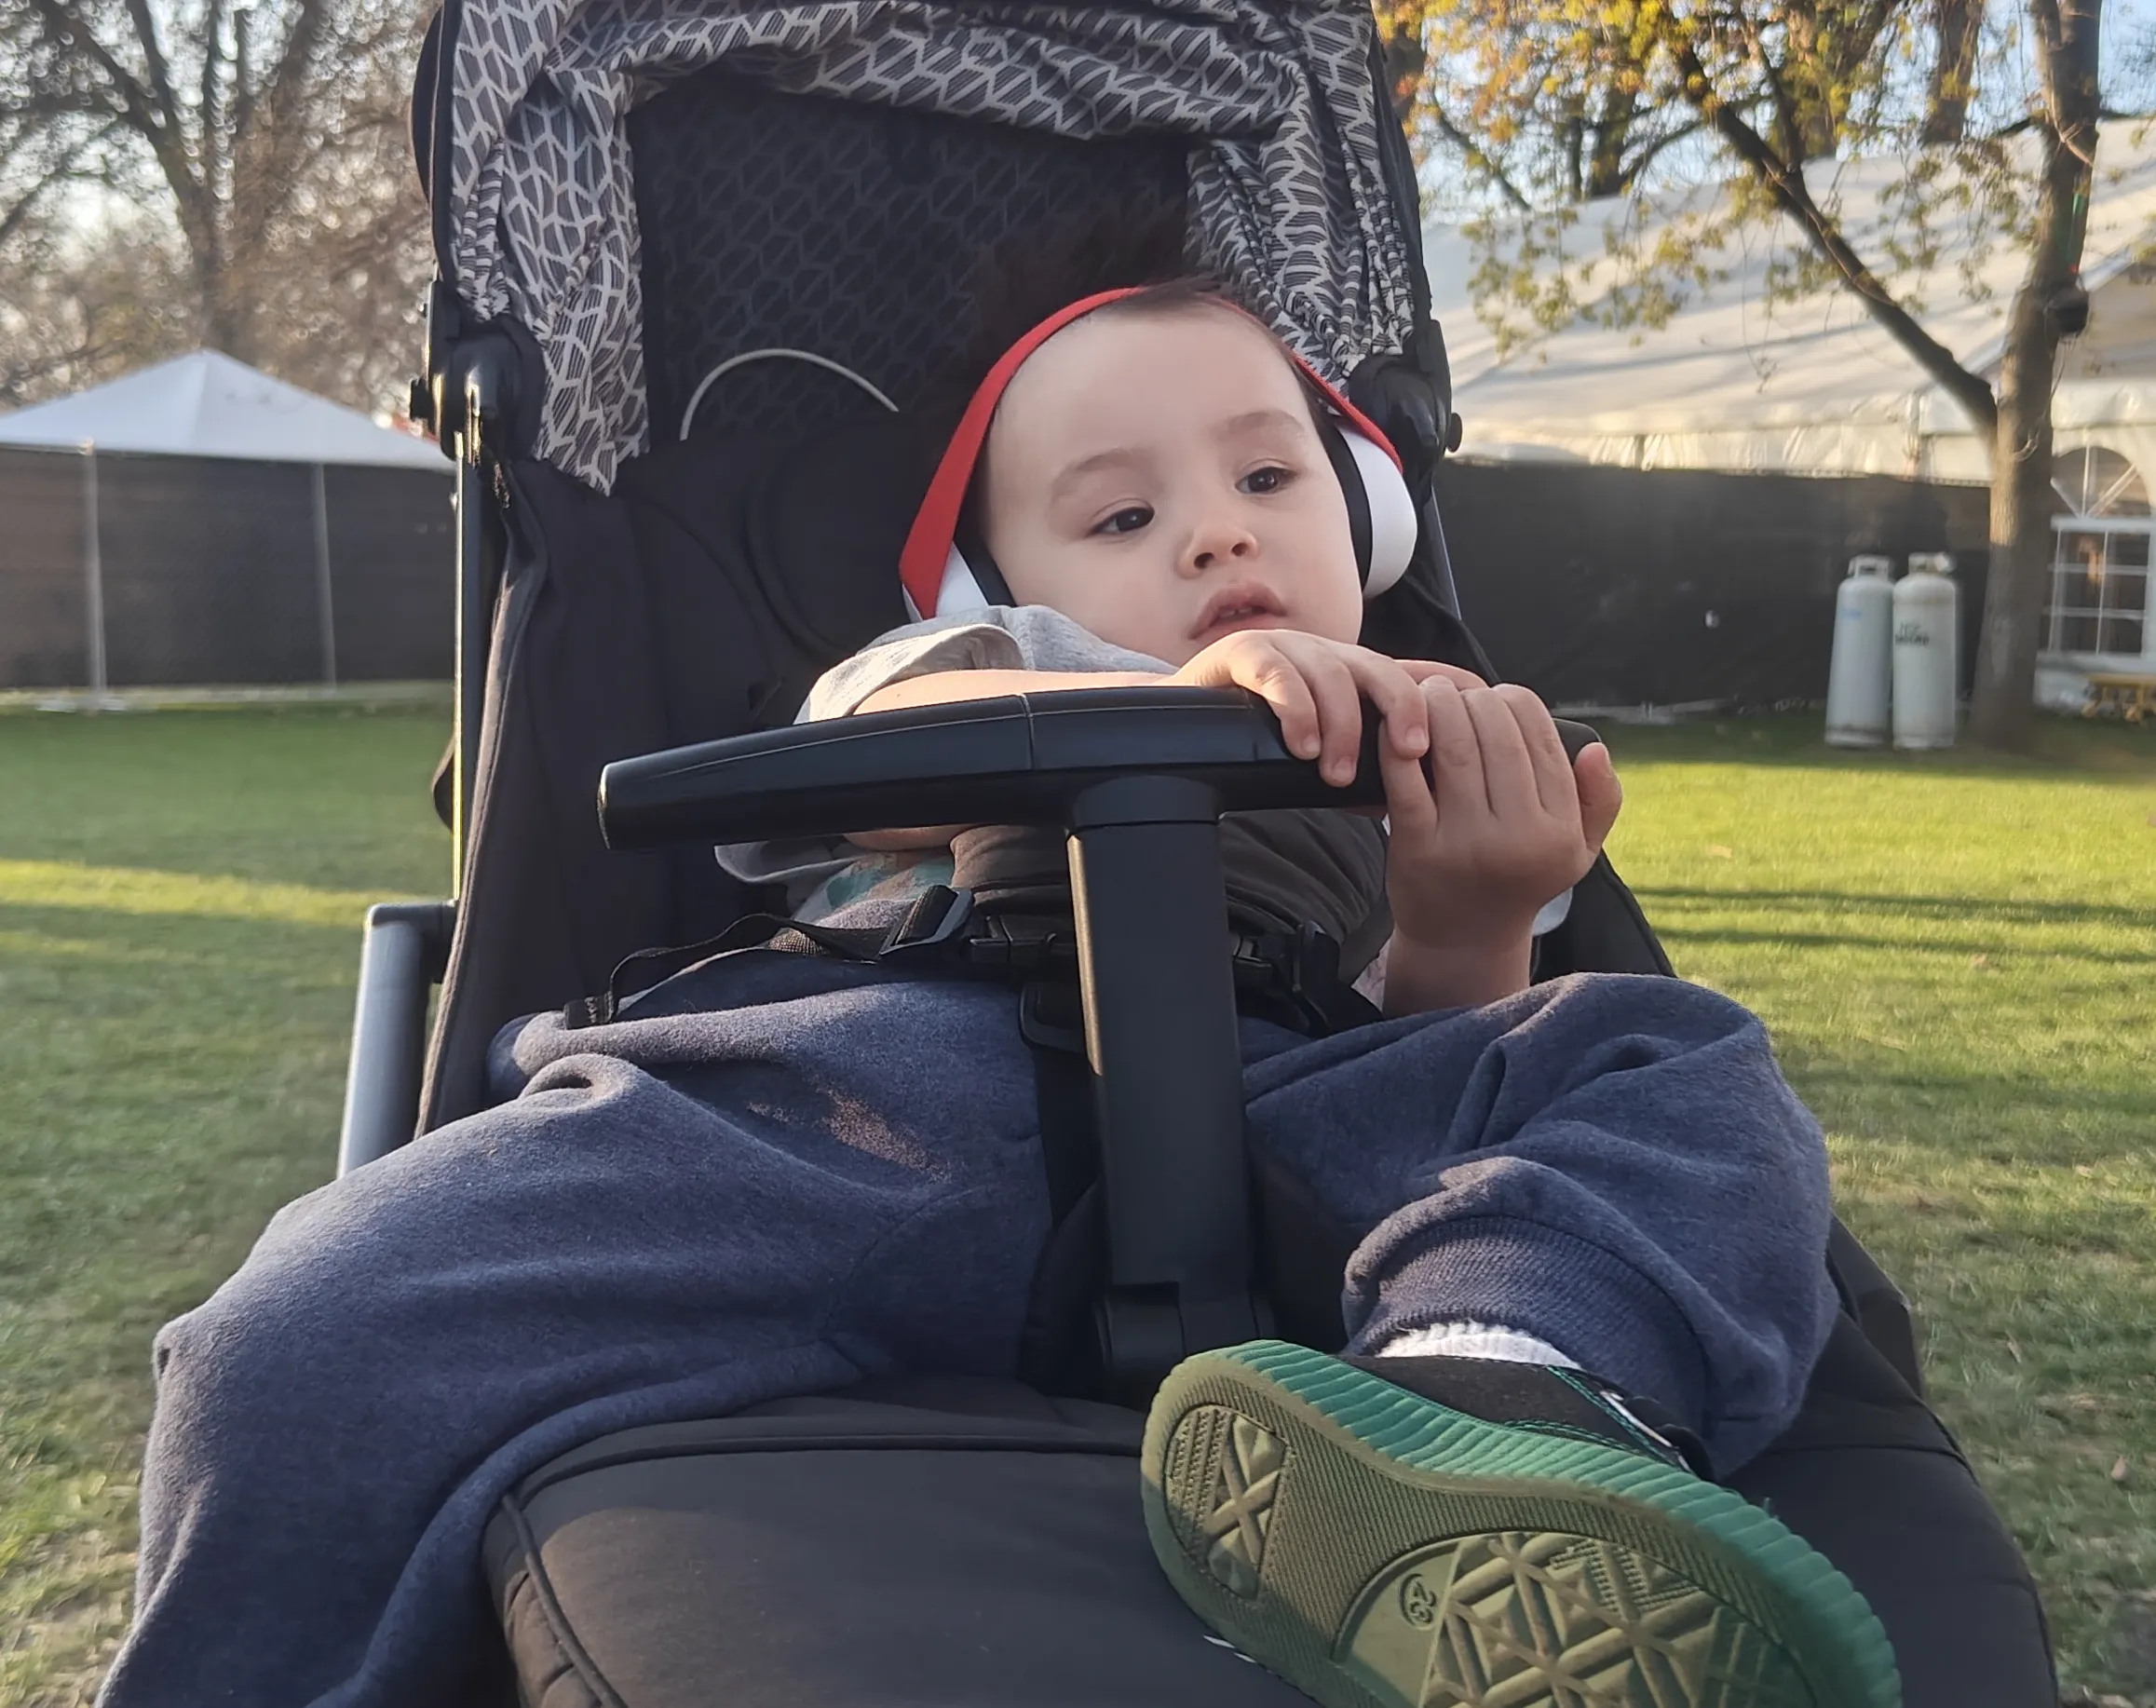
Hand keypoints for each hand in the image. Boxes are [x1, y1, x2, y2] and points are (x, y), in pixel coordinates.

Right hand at [1170, 630, 1484, 786]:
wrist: (1184, 718)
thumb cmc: (1257, 735)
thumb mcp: (1317, 748)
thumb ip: (1355, 767)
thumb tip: (1398, 803)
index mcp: (1351, 674)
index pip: (1409, 676)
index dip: (1436, 701)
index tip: (1455, 739)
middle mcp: (1326, 654)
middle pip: (1381, 669)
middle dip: (1402, 710)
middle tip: (1410, 753)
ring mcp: (1287, 648)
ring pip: (1331, 675)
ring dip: (1340, 726)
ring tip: (1335, 774)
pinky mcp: (1245, 652)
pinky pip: (1277, 673)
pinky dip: (1294, 709)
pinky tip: (1300, 744)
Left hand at [1378, 679, 1621, 1007]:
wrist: (1462, 941)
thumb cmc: (1520, 881)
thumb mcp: (1577, 852)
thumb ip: (1599, 801)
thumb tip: (1595, 749)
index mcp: (1559, 831)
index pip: (1542, 739)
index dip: (1517, 703)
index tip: (1498, 696)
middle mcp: (1518, 837)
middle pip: (1496, 736)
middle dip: (1475, 699)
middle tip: (1458, 690)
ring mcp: (1466, 843)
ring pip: (1454, 748)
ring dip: (1439, 707)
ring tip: (1431, 695)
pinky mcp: (1418, 848)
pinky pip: (1407, 780)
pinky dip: (1397, 744)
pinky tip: (1397, 726)